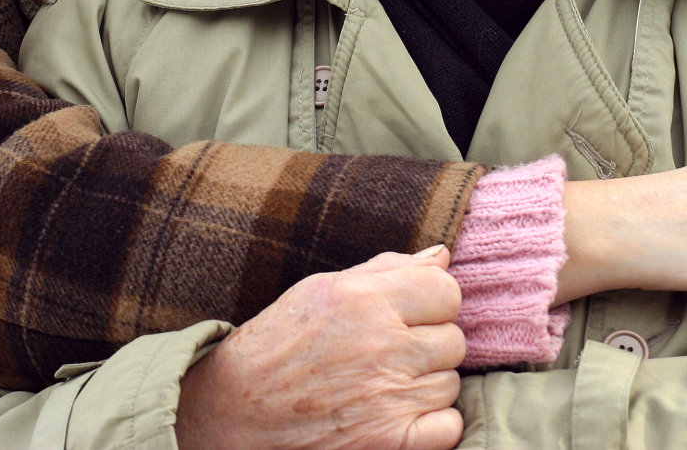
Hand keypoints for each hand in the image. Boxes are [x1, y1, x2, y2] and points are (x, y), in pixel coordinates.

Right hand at [174, 247, 465, 449]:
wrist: (232, 411)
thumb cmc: (277, 345)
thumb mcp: (323, 290)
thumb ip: (386, 270)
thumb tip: (442, 256)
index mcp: (364, 300)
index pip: (447, 291)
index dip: (433, 304)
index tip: (411, 316)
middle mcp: (381, 345)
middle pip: (453, 339)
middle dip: (427, 346)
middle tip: (388, 356)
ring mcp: (388, 397)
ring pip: (451, 383)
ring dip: (425, 386)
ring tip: (383, 385)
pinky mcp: (390, 441)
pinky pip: (449, 426)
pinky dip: (432, 425)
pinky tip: (397, 416)